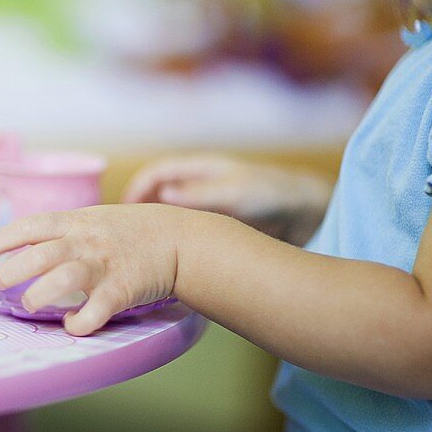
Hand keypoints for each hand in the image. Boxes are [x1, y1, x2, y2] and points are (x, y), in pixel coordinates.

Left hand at [0, 204, 183, 335]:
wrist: (177, 239)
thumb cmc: (132, 231)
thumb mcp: (95, 219)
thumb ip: (65, 230)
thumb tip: (29, 244)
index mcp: (77, 222)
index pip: (32, 225)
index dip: (5, 237)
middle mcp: (86, 242)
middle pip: (40, 254)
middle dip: (13, 270)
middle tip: (0, 282)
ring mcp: (103, 266)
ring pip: (63, 278)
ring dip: (40, 294)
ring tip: (29, 304)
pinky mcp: (121, 291)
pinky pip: (95, 311)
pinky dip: (80, 323)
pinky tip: (73, 324)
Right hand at [122, 154, 331, 244]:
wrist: (306, 214)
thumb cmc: (271, 193)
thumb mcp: (234, 192)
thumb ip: (199, 194)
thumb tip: (163, 194)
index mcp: (198, 169)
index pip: (156, 174)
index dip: (137, 190)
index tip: (125, 213)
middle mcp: (197, 187)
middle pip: (157, 197)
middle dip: (140, 214)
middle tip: (128, 239)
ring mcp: (205, 208)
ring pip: (170, 218)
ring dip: (157, 232)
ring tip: (144, 253)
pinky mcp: (214, 228)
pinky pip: (186, 235)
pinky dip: (174, 245)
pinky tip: (171, 262)